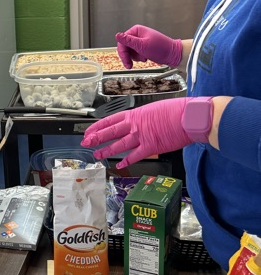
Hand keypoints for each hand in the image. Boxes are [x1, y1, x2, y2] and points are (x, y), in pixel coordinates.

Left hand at [81, 98, 203, 168]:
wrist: (188, 116)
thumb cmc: (175, 110)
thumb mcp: (153, 109)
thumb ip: (142, 118)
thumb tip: (138, 123)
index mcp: (134, 114)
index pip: (109, 120)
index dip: (97, 127)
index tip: (89, 131)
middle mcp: (134, 125)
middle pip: (110, 132)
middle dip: (96, 138)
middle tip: (86, 143)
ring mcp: (141, 137)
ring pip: (118, 145)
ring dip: (106, 150)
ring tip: (97, 154)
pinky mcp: (151, 147)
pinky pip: (135, 156)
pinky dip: (126, 161)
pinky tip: (120, 165)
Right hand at [115, 25, 182, 69]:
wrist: (174, 55)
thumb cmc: (161, 49)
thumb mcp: (142, 46)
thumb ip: (128, 41)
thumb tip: (117, 35)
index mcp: (136, 30)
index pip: (122, 41)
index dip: (122, 52)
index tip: (125, 61)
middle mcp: (138, 34)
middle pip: (125, 46)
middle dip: (128, 56)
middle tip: (130, 65)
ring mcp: (141, 41)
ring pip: (130, 51)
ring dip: (135, 57)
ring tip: (144, 58)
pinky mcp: (144, 47)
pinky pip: (136, 53)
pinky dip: (139, 57)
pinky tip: (145, 58)